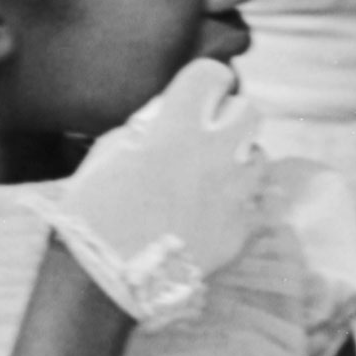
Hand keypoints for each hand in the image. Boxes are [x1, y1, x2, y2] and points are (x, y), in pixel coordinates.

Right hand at [48, 59, 266, 329]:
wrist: (108, 280)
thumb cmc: (94, 213)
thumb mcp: (110, 153)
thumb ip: (147, 127)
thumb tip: (168, 116)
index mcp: (176, 127)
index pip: (213, 75)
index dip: (207, 83)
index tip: (199, 96)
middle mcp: (214, 152)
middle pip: (250, 111)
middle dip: (232, 118)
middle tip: (211, 137)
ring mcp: (234, 192)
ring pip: (260, 157)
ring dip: (240, 162)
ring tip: (214, 180)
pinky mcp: (244, 228)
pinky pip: (261, 203)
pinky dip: (244, 205)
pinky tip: (220, 213)